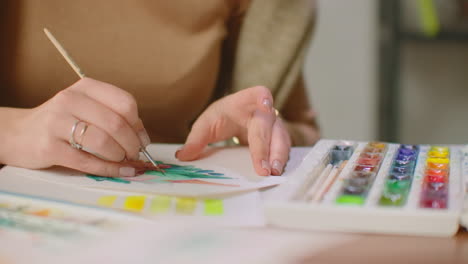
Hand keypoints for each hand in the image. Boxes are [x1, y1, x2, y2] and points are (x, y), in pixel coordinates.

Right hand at [4, 78, 148, 176]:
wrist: (19, 134)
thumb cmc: (62, 122)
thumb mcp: (86, 109)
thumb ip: (114, 117)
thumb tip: (143, 137)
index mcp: (85, 88)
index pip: (125, 102)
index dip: (138, 124)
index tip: (142, 138)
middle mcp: (70, 100)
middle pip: (116, 123)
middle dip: (132, 144)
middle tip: (135, 154)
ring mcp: (57, 122)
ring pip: (103, 141)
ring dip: (120, 156)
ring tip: (123, 160)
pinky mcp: (49, 147)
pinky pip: (87, 161)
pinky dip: (109, 169)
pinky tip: (119, 171)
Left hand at [176, 86, 290, 175]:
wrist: (238, 119)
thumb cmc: (224, 117)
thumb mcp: (207, 124)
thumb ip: (195, 139)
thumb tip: (182, 156)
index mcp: (246, 102)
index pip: (258, 94)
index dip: (263, 98)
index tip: (266, 105)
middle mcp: (265, 113)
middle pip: (268, 126)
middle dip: (266, 147)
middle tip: (264, 168)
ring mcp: (275, 127)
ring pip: (282, 139)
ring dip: (278, 156)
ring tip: (273, 172)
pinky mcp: (278, 141)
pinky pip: (283, 151)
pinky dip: (280, 162)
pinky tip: (276, 174)